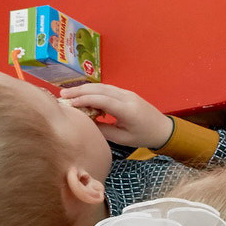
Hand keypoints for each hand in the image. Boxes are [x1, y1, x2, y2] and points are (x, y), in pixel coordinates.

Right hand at [58, 84, 173, 148]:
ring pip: (103, 86)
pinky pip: (108, 89)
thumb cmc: (143, 136)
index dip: (84, 100)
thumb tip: (84, 123)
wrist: (163, 129)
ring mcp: (127, 93)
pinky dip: (94, 90)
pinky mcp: (126, 93)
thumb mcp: (122, 138)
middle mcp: (127, 98)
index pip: (102, 100)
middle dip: (80, 90)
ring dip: (85, 88)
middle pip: (100, 89)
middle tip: (62, 94)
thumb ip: (103, 130)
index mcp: (128, 110)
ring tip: (68, 93)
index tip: (69, 104)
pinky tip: (83, 94)